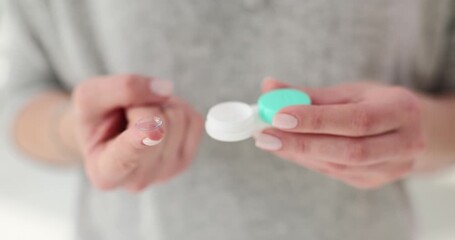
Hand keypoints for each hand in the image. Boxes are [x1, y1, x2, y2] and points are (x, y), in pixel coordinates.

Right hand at [70, 74, 202, 190]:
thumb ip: (122, 88)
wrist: (107, 129)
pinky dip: (176, 107)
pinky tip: (157, 118)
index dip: (141, 140)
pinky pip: (194, 120)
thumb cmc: (95, 117)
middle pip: (159, 125)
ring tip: (139, 116)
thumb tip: (165, 90)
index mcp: (105, 173)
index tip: (150, 131)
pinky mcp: (187, 159)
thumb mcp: (90, 95)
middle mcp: (138, 180)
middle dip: (143, 104)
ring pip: (178, 119)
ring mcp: (166, 173)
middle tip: (126, 111)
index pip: (128, 156)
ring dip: (159, 104)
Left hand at [254, 78, 425, 188]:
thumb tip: (268, 86)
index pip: (356, 120)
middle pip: (349, 150)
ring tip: (269, 140)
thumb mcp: (350, 92)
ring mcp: (392, 168)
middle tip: (264, 135)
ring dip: (299, 153)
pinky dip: (307, 160)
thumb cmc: (376, 104)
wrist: (412, 130)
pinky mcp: (374, 181)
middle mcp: (404, 144)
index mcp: (402, 110)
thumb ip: (309, 92)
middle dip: (301, 143)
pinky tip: (286, 149)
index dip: (316, 120)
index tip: (278, 116)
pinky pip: (335, 173)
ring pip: (339, 166)